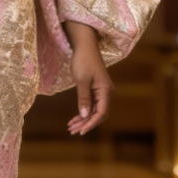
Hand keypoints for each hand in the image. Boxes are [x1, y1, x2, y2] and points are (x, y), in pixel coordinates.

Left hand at [64, 21, 112, 135]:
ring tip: (71, 127)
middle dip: (86, 123)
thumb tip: (85, 115)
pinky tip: (75, 118)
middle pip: (98, 114)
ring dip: (83, 119)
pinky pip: (91, 104)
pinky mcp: (96, 89)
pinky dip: (83, 111)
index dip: (91, 123)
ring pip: (94, 110)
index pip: (101, 113)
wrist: (85, 46)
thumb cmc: (83, 60)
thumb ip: (84, 98)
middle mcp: (106, 92)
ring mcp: (101, 91)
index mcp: (105, 91)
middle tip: (72, 131)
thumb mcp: (82, 80)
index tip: (81, 131)